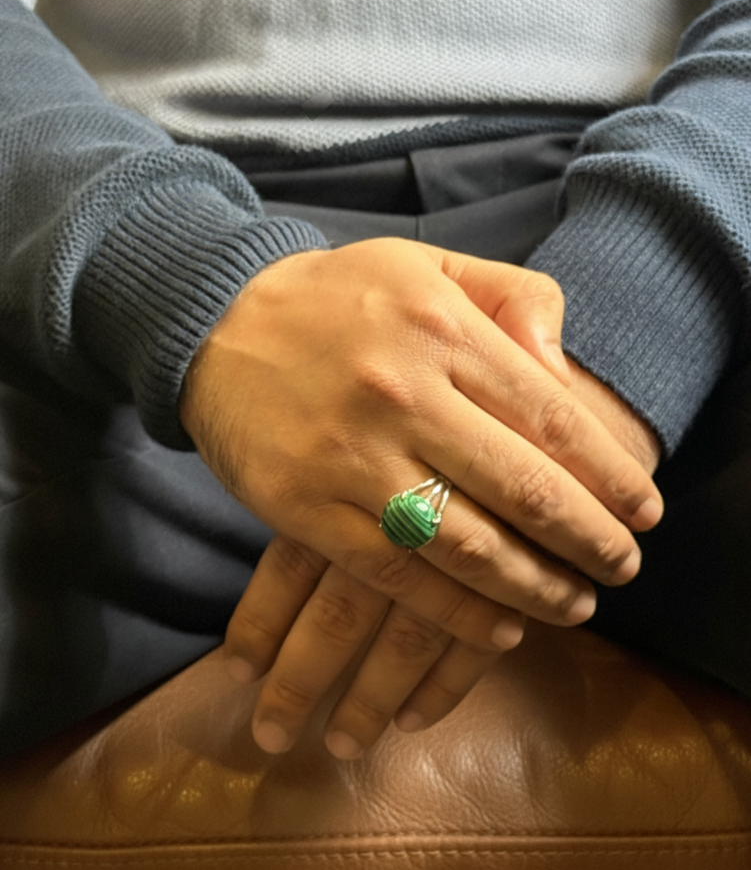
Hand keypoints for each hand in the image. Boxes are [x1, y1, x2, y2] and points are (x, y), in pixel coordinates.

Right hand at [217, 253, 661, 759]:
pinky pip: (398, 578)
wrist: (215, 323)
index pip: (553, 418)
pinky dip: (457, 613)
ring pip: (468, 546)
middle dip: (591, 540)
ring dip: (536, 588)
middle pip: (524, 488)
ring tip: (575, 604)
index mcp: (441, 330)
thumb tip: (565, 366)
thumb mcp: (428, 265)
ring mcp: (352, 459)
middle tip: (625, 568)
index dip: (611, 474)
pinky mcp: (306, 511)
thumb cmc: (338, 297)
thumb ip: (513, 297)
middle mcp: (402, 395)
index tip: (644, 509)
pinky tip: (499, 626)